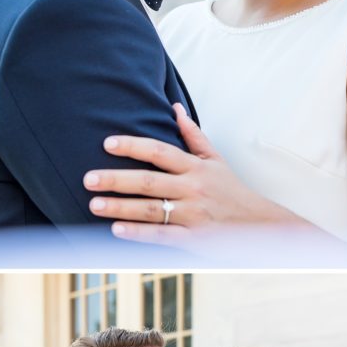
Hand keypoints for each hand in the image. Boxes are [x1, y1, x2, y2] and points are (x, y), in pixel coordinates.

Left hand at [84, 103, 306, 243]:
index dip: (133, 146)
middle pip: (149, 182)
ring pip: (151, 210)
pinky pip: (162, 235)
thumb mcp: (215, 159)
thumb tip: (174, 107)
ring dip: (120, 207)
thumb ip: (193, 135)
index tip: (107, 143)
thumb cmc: (231, 190)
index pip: (160, 152)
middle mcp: (193, 189)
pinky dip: (139, 233)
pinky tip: (117, 230)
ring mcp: (192, 215)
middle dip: (117, 180)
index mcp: (196, 167)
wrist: (258, 224)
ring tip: (94, 204)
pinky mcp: (194, 238)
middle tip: (88, 178)